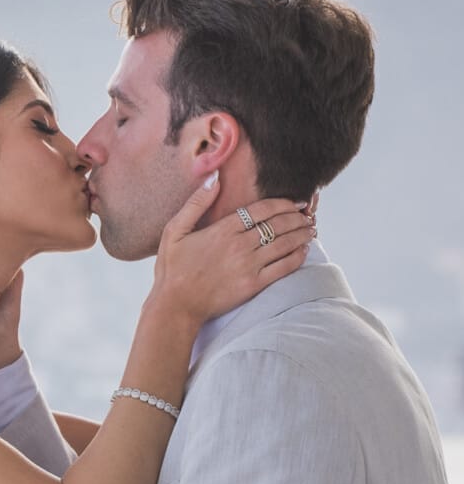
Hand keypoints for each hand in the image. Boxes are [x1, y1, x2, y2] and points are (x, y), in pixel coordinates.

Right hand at [151, 179, 316, 325]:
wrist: (177, 305)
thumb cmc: (173, 268)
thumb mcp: (175, 230)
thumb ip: (196, 203)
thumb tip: (215, 179)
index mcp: (223, 229)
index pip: (262, 210)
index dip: (283, 203)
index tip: (294, 202)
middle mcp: (240, 245)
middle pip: (278, 225)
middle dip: (297, 217)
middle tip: (307, 214)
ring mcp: (249, 265)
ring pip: (284, 244)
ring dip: (301, 234)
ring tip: (311, 229)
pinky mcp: (254, 285)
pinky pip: (283, 268)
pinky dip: (297, 257)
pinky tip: (303, 251)